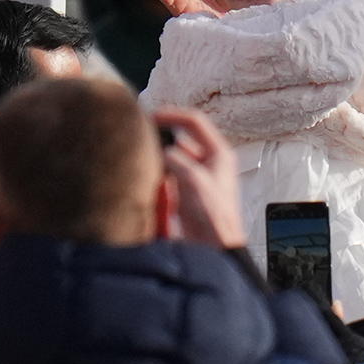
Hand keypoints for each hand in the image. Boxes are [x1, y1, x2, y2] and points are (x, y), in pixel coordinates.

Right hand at [152, 108, 245, 248]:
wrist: (215, 248)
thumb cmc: (216, 219)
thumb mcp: (193, 181)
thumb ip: (175, 160)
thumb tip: (161, 152)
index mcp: (219, 154)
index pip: (195, 122)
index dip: (173, 116)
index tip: (153, 116)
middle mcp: (209, 163)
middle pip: (181, 141)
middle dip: (163, 143)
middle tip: (144, 142)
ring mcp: (198, 178)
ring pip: (172, 160)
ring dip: (160, 163)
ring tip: (147, 167)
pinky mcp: (187, 193)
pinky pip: (168, 178)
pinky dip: (159, 180)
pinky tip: (152, 187)